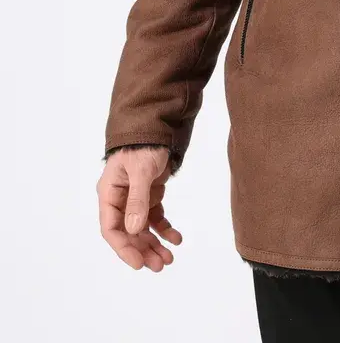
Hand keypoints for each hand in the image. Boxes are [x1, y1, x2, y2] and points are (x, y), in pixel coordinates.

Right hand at [98, 146, 181, 271]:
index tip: (138, 264)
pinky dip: (165, 229)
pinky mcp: (149, 195)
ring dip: (154, 244)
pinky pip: (155, 218)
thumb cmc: (144, 145)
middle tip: (161, 265)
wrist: (158, 127)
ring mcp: (134, 199)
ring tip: (169, 258)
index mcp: (110, 194)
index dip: (123, 248)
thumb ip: (137, 199)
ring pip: (142, 230)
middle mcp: (119, 199)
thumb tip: (134, 230)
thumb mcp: (141, 171)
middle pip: (128, 233)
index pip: (112, 229)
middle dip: (143, 250)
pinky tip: (177, 238)